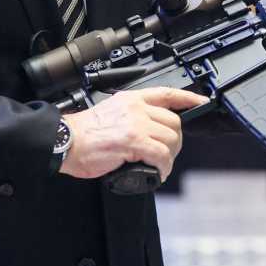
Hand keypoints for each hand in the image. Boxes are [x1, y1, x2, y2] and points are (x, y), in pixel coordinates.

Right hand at [59, 87, 206, 182]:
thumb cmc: (83, 133)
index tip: (201, 102)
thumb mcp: (111, 112)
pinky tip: (159, 172)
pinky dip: (164, 166)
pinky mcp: (133, 142)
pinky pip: (161, 155)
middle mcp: (136, 109)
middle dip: (175, 140)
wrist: (64, 141)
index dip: (188, 98)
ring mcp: (136, 124)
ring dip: (170, 155)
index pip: (166, 93)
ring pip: (171, 138)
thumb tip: (149, 130)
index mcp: (131, 99)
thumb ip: (131, 116)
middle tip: (167, 153)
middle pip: (173, 122)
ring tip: (160, 164)